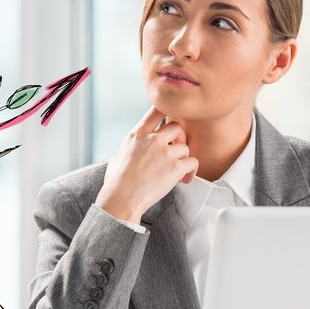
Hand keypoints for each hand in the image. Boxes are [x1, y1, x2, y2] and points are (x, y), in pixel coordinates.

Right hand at [95, 106, 198, 224]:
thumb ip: (128, 149)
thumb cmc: (116, 182)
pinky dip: (191, 171)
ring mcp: (165, 152)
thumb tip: (124, 153)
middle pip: (176, 127)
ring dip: (183, 159)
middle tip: (176, 152)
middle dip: (179, 138)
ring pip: (185, 147)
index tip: (171, 118)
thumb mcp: (117, 156)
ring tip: (177, 171)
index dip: (167, 111)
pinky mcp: (175, 168)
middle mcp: (152, 139)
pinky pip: (193, 162)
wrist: (121, 199)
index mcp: (137, 134)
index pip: (157, 110)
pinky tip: (184, 179)